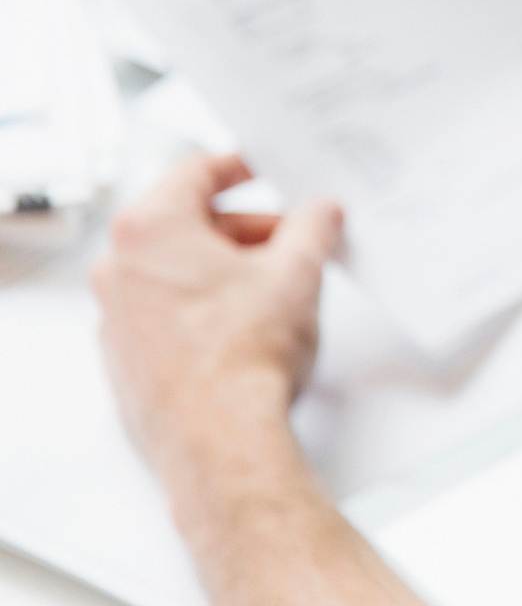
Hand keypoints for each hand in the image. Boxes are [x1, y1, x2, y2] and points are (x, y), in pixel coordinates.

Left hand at [92, 154, 341, 478]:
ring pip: (177, 270)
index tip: (264, 169)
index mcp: (150, 230)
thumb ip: (313, 227)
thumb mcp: (299, 272)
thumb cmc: (244, 357)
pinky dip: (204, 307)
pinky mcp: (125, 359)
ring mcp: (116, 317)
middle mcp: (118, 269)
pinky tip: (248, 328)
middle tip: (293, 239)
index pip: (194, 171)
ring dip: (226, 269)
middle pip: (187, 224)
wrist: (222, 439)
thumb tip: (321, 213)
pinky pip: (166, 312)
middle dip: (246, 228)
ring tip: (278, 288)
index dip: (240, 166)